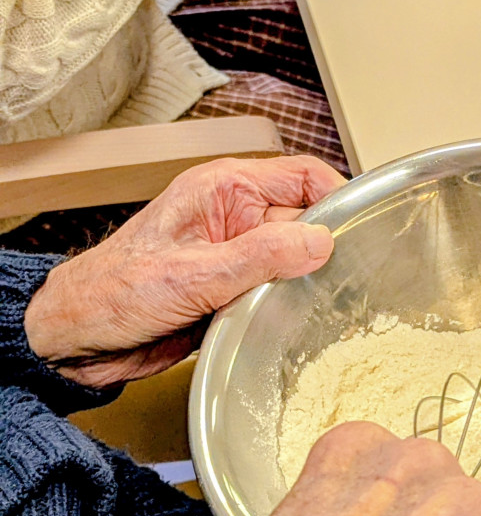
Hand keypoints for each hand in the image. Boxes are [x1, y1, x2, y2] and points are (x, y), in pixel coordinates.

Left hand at [24, 155, 346, 387]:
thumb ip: (261, 256)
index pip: (303, 177)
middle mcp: (235, 220)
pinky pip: (276, 295)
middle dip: (325, 253)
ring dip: (305, 287)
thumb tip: (320, 243)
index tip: (364, 230)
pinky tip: (293, 326)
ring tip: (323, 309)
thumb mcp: (194, 272)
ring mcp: (235, 258)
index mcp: (225, 191)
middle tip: (346, 285)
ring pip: (295, 265)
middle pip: (306, 225)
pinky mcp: (233, 293)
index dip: (338, 199)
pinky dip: (287, 309)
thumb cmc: (115, 292)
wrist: (82, 338)